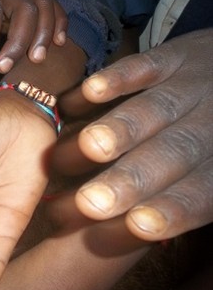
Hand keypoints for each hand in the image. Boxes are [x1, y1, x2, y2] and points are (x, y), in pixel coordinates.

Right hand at [64, 29, 212, 240]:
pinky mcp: (173, 57)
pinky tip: (90, 91)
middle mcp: (212, 126)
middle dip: (131, 178)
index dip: (173, 208)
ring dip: (121, 129)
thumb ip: (192, 195)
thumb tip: (136, 231)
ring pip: (157, 109)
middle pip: (173, 154)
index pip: (203, 191)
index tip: (136, 226)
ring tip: (90, 146)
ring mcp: (192, 88)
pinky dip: (119, 78)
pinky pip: (147, 65)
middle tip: (92, 202)